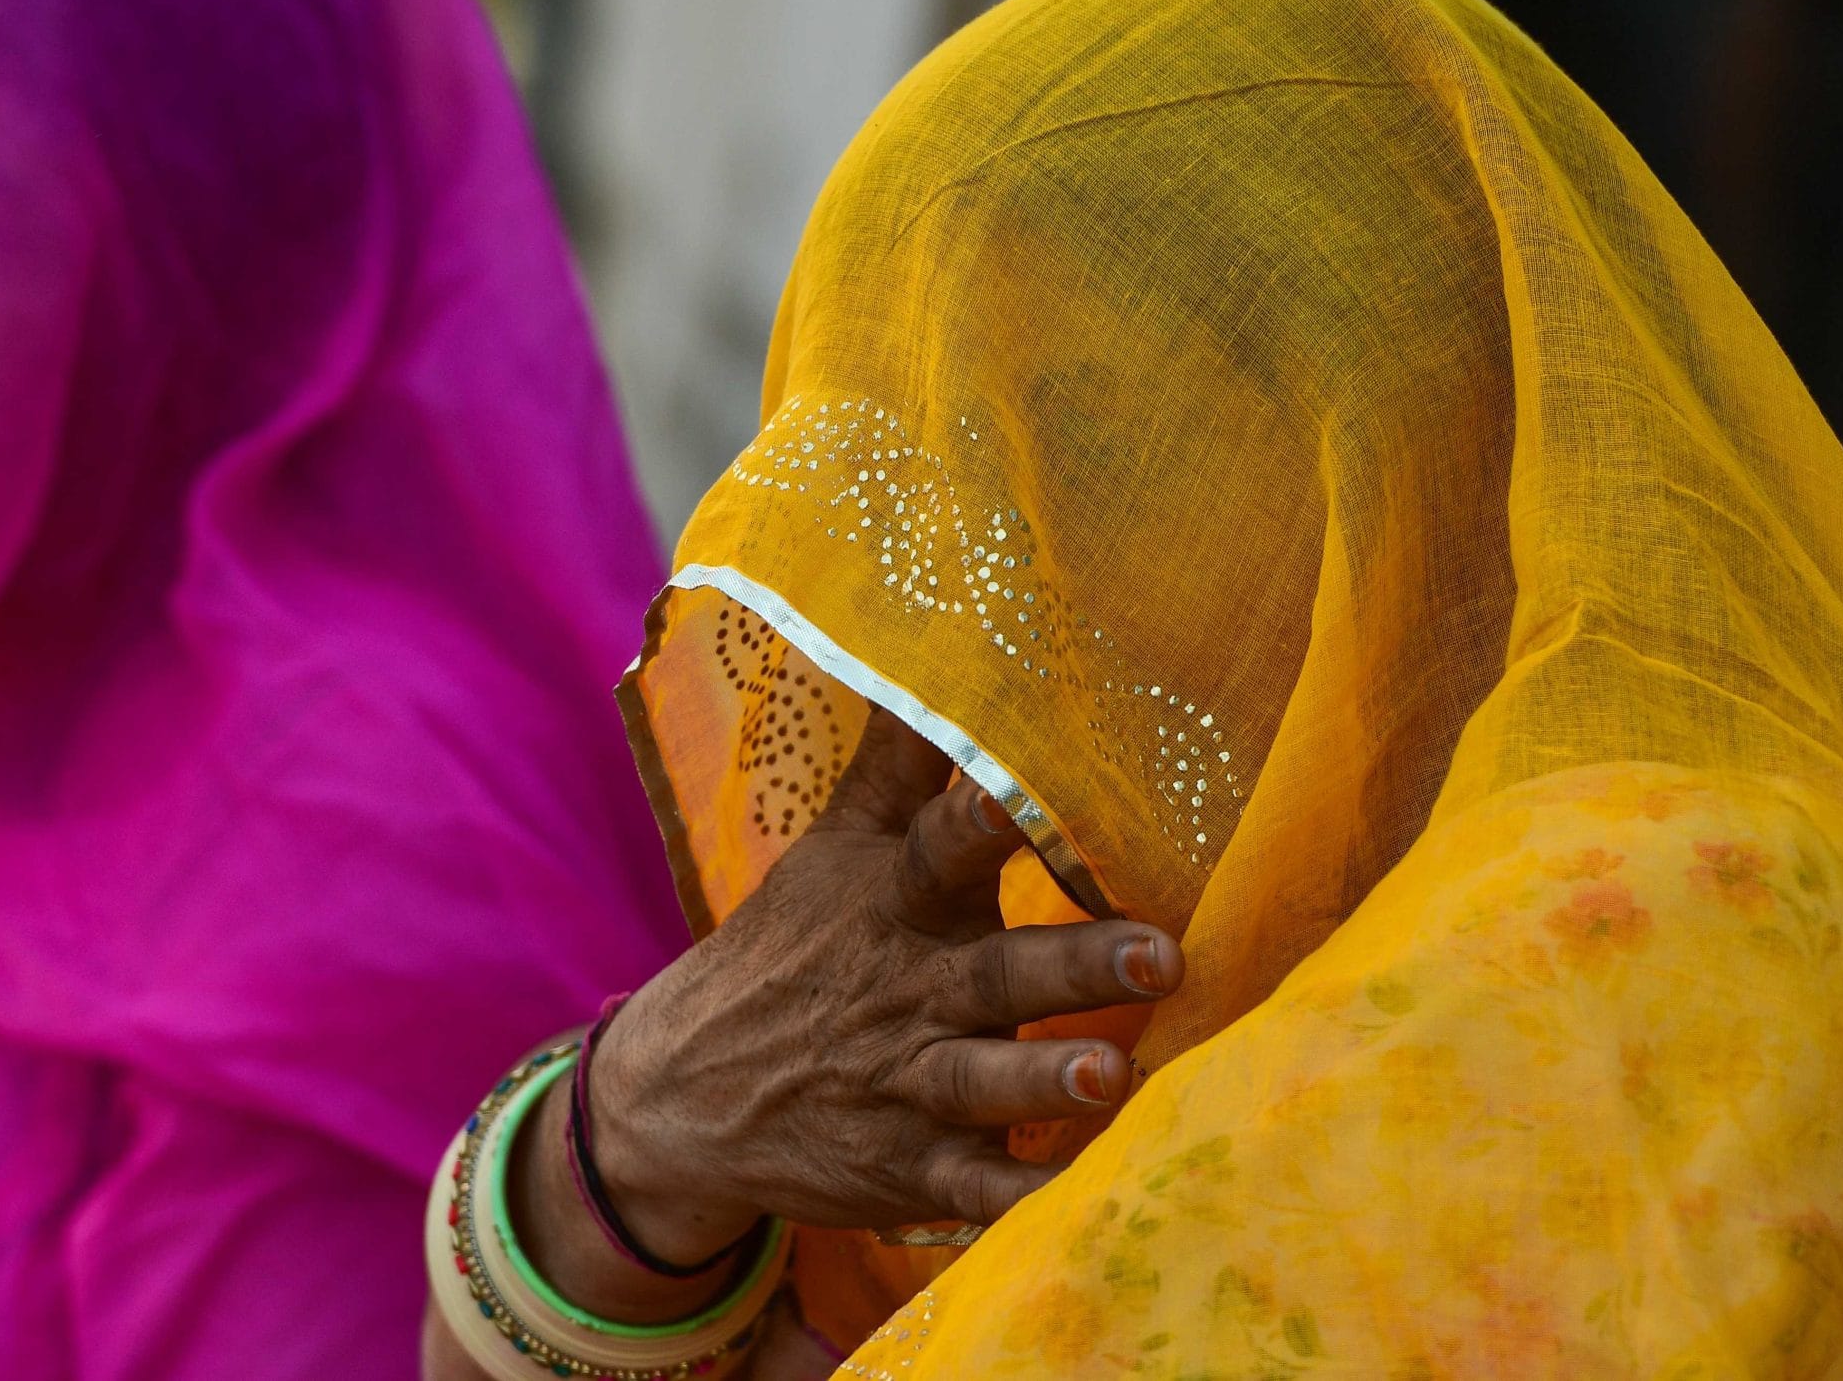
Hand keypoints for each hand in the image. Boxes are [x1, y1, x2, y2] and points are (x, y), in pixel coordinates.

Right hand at [586, 705, 1180, 1260]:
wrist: (681, 1091)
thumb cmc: (793, 948)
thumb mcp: (834, 847)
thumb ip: (905, 762)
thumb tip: (944, 637)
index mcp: (893, 898)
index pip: (945, 840)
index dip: (998, 811)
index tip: (1057, 784)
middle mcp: (903, 988)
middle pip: (997, 971)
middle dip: (1076, 965)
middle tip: (1161, 953)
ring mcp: (900, 1084)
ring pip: (982, 1083)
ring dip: (1043, 1082)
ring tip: (1109, 1077)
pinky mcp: (902, 1168)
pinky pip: (968, 1192)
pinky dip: (1015, 1201)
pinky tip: (1074, 1205)